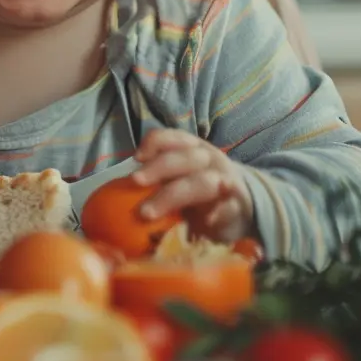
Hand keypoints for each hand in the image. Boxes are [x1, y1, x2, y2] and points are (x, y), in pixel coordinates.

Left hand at [132, 128, 254, 244]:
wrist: (244, 207)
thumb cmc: (199, 191)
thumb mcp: (181, 178)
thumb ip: (157, 178)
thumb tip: (116, 193)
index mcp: (192, 149)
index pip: (173, 138)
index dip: (154, 143)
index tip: (137, 158)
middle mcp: (209, 161)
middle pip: (184, 158)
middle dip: (158, 169)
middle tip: (135, 183)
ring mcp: (225, 182)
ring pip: (202, 182)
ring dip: (173, 195)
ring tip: (148, 213)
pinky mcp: (237, 207)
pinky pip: (228, 207)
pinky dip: (216, 213)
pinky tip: (204, 222)